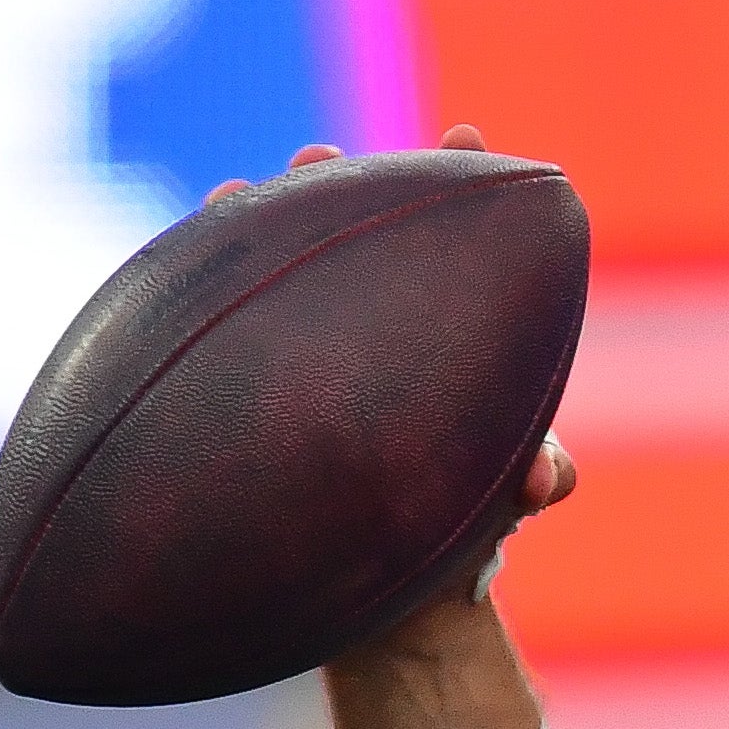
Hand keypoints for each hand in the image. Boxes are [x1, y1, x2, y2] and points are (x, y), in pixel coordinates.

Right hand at [225, 126, 582, 624]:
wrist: (393, 591)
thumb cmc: (464, 527)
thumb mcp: (504, 494)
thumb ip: (539, 474)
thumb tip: (543, 477)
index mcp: (444, 332)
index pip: (452, 242)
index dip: (457, 180)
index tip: (466, 138)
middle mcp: (375, 327)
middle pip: (359, 237)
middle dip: (338, 189)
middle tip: (317, 156)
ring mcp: (313, 352)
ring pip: (285, 274)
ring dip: (261, 229)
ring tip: (237, 194)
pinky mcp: (259, 389)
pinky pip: (229, 336)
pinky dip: (207, 297)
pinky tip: (185, 268)